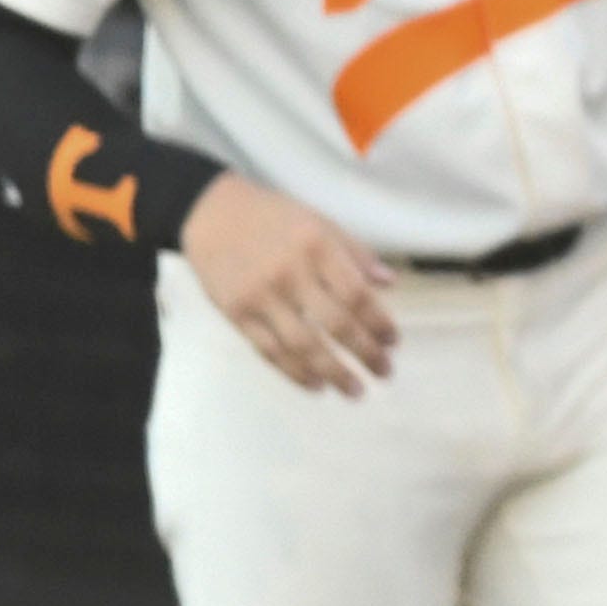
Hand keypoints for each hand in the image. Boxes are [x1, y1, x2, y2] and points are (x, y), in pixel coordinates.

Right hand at [180, 174, 395, 396]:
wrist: (213, 215)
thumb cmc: (276, 218)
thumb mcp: (322, 223)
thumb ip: (356, 254)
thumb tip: (390, 283)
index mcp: (318, 247)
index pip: (356, 294)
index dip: (378, 322)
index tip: (393, 342)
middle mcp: (291, 274)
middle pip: (334, 324)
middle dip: (364, 353)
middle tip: (385, 373)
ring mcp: (261, 297)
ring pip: (302, 345)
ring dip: (333, 373)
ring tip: (355, 390)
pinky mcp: (236, 315)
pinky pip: (269, 351)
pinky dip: (294, 372)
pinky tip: (315, 385)